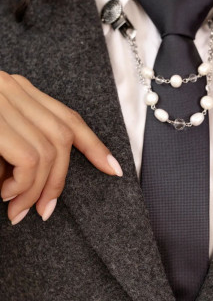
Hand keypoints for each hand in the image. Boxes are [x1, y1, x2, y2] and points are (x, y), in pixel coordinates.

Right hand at [0, 72, 122, 224]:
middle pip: (63, 136)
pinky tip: (5, 194)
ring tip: (18, 208)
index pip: (67, 118)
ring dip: (37, 189)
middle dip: (59, 180)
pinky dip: (23, 185)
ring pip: (48, 152)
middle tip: (44, 211)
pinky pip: (28, 159)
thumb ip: (16, 146)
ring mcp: (2, 99)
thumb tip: (38, 183)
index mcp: (18, 90)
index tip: (114, 170)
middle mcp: (13, 89)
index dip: (94, 145)